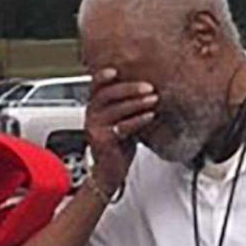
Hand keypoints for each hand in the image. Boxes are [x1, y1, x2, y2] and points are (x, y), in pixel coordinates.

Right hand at [85, 68, 156, 191]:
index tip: (115, 71)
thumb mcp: (119, 122)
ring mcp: (96, 128)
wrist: (108, 174)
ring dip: (137, 102)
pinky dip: (139, 119)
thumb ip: (125, 107)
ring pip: (116, 109)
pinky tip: (150, 115)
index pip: (95, 87)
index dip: (102, 77)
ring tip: (153, 98)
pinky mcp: (103, 140)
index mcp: (94, 108)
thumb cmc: (116, 147)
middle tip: (148, 87)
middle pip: (107, 94)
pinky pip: (123, 126)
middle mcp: (92, 115)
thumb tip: (146, 91)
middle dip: (129, 88)